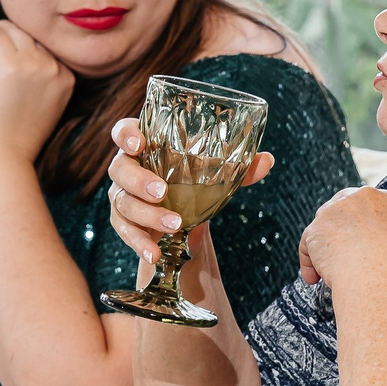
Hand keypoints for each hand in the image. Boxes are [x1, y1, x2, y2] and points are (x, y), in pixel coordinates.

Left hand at [0, 21, 74, 165]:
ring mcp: (33, 64)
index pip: (47, 49)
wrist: (1, 155)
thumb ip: (46, 85)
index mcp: (66, 79)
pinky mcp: (9, 64)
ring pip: (15, 32)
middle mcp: (54, 69)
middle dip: (14, 35)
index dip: (27, 45)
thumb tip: (38, 65)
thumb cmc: (16, 137)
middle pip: (32, 37)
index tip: (13, 46)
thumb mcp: (43, 108)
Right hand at [105, 116, 274, 276]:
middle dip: (138, 180)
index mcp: (146, 145)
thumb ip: (239, 167)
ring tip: (174, 225)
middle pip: (119, 169)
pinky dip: (139, 243)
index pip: (124, 131)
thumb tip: (267, 160)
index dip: (126, 135)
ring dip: (147, 215)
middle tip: (162, 191)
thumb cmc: (195, 182)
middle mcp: (128, 168)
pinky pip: (124, 231)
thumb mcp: (217, 174)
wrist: (185, 215)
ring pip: (122, 202)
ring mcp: (122, 195)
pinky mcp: (124, 222)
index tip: (138, 144)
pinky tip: (154, 253)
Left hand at [296, 186, 386, 294]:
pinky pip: (309, 243)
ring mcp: (337, 210)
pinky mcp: (316, 228)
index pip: (378, 207)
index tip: (371, 245)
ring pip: (327, 224)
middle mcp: (363, 197)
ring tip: (330, 271)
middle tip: (348, 254)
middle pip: (348, 208)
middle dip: (346, 228)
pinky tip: (314, 277)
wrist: (381, 281)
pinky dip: (310, 260)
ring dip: (327, 245)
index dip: (373, 227)